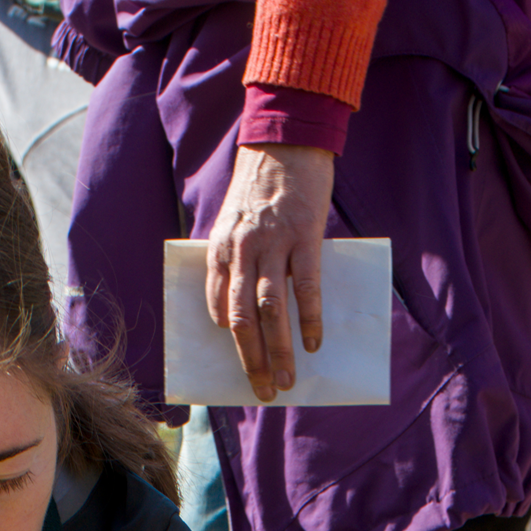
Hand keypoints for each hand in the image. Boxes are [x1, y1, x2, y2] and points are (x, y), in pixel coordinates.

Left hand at [204, 144, 333, 398]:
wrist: (287, 138)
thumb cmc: (261, 184)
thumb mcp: (234, 220)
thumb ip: (236, 259)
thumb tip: (250, 307)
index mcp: (220, 248)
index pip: (217, 307)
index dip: (229, 343)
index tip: (243, 368)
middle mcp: (241, 249)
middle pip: (241, 319)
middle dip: (252, 360)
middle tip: (264, 391)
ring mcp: (273, 243)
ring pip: (270, 310)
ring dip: (278, 350)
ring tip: (288, 380)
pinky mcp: (304, 235)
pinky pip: (306, 287)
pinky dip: (309, 318)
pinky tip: (313, 343)